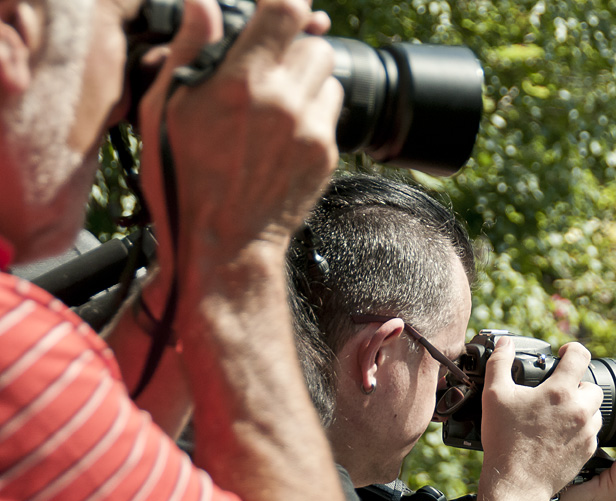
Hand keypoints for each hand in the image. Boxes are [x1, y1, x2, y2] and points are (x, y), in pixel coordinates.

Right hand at [137, 0, 342, 291]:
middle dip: (293, 48)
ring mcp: (310, 129)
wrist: (225, 241)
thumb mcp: (164, 110)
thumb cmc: (183, 178)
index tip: (275, 9)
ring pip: (328, 75)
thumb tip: (202, 4)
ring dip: (308, 78)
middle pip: (314, 42)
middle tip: (268, 69)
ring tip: (277, 103)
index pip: (286, 10)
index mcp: (240, 83)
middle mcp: (283, 101)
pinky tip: (286, 132)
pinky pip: (332, 111)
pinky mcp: (326, 153)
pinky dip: (314, 111)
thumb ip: (189, 50)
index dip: (284, 3)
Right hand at [479, 336, 604, 500]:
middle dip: (577, 383)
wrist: (517, 483)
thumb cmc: (505, 439)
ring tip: (559, 413)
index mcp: (560, 391)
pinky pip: (592, 431)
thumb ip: (499, 363)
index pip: (580, 355)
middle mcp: (579, 409)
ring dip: (581, 406)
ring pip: (595, 409)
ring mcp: (586, 432)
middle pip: (592, 384)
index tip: (564, 354)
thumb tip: (505, 344)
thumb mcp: (494, 395)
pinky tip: (561, 433)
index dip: (572, 349)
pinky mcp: (588, 450)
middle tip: (557, 391)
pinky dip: (581, 428)